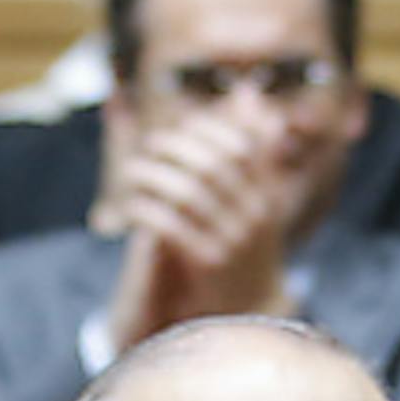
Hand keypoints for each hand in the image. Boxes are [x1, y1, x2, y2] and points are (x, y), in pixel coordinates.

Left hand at [106, 109, 296, 347]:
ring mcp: (234, 240)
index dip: (205, 128)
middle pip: (210, 164)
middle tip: (148, 145)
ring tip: (133, 172)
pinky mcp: (208, 264)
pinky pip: (170, 225)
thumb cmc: (243, 240)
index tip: (179, 126)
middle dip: (173, 147)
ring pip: (187, 192)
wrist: (247, 309)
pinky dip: (145, 209)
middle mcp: (256, 215)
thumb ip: (251, 143)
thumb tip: (249, 92)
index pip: (239, 145)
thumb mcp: (255, 194)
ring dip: (152, 175)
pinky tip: (132, 206)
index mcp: (267, 192)